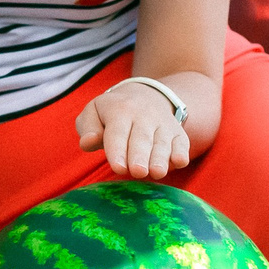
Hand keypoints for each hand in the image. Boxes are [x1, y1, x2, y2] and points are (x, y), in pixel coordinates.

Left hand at [76, 78, 190, 179]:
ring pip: (162, 142)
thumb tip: (88, 142)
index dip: (117, 150)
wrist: (144, 95)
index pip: (117, 132)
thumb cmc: (111, 113)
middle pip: (141, 138)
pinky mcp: (177, 132)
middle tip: (138, 172)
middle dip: (139, 155)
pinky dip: (182, 151)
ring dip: (160, 157)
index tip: (118, 168)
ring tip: (157, 172)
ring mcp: (162, 123)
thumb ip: (87, 129)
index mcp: (119, 110)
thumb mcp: (93, 113)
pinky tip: (180, 162)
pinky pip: (181, 142)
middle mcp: (143, 115)